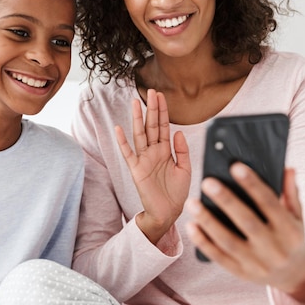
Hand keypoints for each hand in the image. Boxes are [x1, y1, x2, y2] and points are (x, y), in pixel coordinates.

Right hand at [116, 89, 190, 244]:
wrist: (168, 213)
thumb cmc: (176, 193)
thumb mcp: (185, 169)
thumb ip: (182, 150)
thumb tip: (179, 131)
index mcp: (165, 151)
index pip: (163, 126)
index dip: (162, 111)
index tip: (161, 95)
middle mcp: (153, 152)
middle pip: (151, 126)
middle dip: (151, 109)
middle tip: (151, 91)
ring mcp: (144, 159)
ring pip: (140, 134)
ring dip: (137, 119)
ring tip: (135, 103)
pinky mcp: (136, 170)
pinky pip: (128, 153)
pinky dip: (122, 142)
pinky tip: (118, 129)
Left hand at [185, 163, 304, 302]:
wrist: (293, 274)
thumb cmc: (291, 237)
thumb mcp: (297, 215)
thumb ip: (291, 192)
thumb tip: (287, 168)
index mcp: (289, 230)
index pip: (270, 203)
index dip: (253, 185)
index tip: (236, 167)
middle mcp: (274, 248)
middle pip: (247, 222)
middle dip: (226, 201)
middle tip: (207, 182)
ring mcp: (257, 263)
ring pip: (228, 241)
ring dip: (208, 222)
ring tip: (192, 203)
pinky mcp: (241, 273)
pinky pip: (219, 257)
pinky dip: (203, 242)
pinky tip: (191, 226)